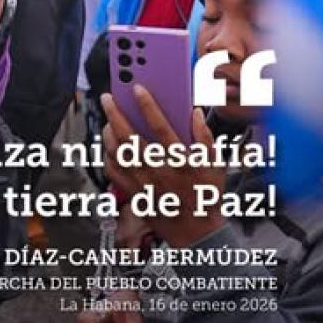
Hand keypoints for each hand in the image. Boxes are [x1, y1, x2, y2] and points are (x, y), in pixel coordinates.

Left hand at [102, 89, 226, 247]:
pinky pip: (113, 172)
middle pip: (130, 138)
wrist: (197, 234)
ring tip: (107, 119)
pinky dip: (107, 155)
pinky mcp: (134, 194)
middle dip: (115, 114)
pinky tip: (109, 145)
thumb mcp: (216, 165)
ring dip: (108, 133)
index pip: (161, 128)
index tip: (137, 88)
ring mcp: (144, 184)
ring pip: (117, 154)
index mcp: (181, 162)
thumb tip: (195, 112)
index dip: (148, 106)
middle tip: (107, 98)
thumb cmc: (206, 195)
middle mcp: (159, 172)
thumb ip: (205, 136)